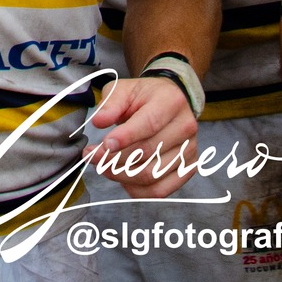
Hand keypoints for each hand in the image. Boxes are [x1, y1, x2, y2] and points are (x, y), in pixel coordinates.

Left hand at [86, 76, 196, 198]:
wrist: (170, 102)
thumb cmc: (144, 97)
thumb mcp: (124, 90)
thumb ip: (111, 104)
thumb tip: (98, 121)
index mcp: (172, 102)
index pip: (150, 124)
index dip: (125, 137)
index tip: (103, 145)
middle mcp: (186, 127)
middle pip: (148, 153)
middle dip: (114, 159)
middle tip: (92, 156)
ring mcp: (189, 150)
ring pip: (152, 175)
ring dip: (121, 176)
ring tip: (103, 167)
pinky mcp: (188, 169)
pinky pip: (159, 191)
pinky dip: (136, 190)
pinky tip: (122, 179)